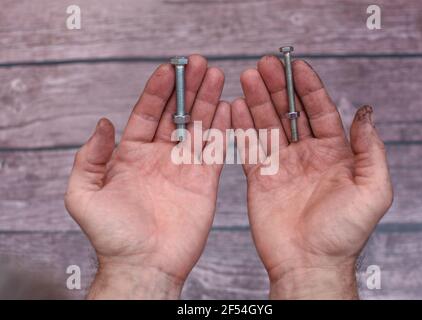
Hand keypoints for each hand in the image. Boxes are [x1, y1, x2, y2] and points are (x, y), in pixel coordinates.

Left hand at [65, 55, 229, 298]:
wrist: (143, 265)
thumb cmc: (111, 236)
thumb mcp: (83, 194)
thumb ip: (89, 157)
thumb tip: (104, 123)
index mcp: (131, 156)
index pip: (147, 113)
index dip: (158, 91)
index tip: (169, 68)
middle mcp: (159, 157)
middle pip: (176, 114)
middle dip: (188, 88)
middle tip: (200, 63)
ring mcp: (183, 168)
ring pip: (198, 126)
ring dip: (208, 101)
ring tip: (217, 76)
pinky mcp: (204, 182)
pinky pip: (214, 150)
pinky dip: (222, 128)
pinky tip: (227, 107)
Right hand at [231, 56, 392, 298]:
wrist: (310, 263)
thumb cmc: (343, 233)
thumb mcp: (372, 190)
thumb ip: (370, 150)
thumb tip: (364, 114)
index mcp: (335, 153)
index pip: (320, 110)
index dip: (308, 87)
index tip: (295, 65)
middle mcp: (307, 155)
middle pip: (290, 112)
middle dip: (277, 87)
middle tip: (264, 65)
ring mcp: (282, 165)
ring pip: (268, 124)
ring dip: (257, 100)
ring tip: (247, 77)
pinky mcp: (261, 178)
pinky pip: (250, 147)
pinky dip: (242, 127)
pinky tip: (235, 107)